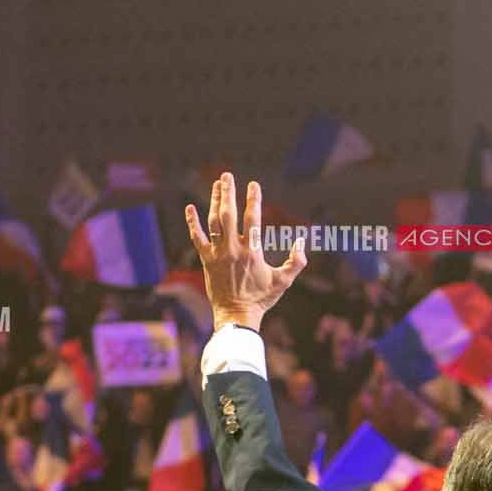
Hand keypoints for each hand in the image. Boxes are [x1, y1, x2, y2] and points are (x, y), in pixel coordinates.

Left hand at [186, 173, 306, 333]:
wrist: (237, 315)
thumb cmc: (262, 298)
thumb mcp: (284, 281)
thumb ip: (296, 261)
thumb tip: (302, 241)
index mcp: (252, 252)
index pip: (252, 219)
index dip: (253, 200)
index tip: (254, 185)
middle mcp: (233, 250)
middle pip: (229, 214)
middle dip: (228, 193)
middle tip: (227, 176)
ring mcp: (218, 255)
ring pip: (214, 222)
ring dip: (214, 201)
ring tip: (216, 184)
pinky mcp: (206, 261)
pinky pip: (197, 238)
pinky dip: (193, 223)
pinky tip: (189, 208)